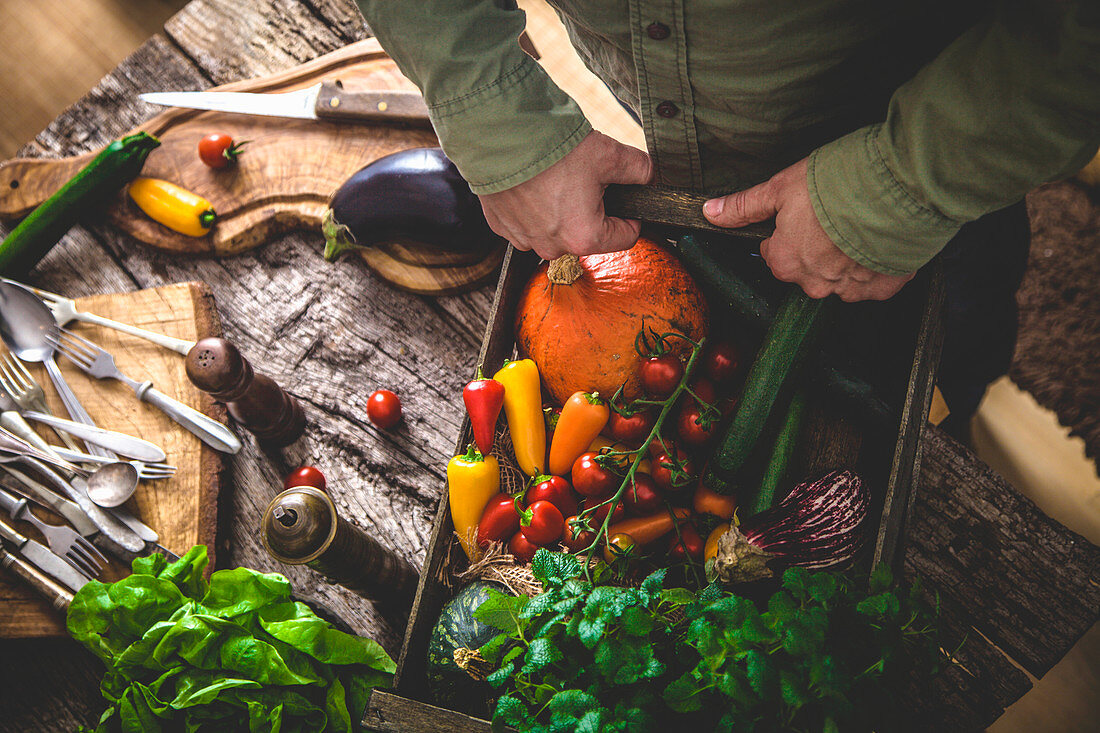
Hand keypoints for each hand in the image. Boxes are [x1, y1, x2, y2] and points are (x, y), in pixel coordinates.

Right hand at [479, 130, 652, 259]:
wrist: (499, 136)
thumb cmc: (553, 149)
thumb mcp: (609, 154)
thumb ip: (640, 169)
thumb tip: (651, 175)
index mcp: (585, 238)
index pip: (626, 237)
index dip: (631, 216)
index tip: (625, 198)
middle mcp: (553, 248)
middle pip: (587, 234)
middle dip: (592, 210)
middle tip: (584, 178)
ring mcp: (524, 240)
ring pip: (555, 230)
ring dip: (560, 210)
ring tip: (555, 178)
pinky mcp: (501, 227)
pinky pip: (527, 223)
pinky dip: (532, 207)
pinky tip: (531, 182)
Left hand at [703, 158, 913, 301]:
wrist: (897, 189)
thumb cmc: (838, 185)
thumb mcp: (780, 187)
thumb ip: (745, 206)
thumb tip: (710, 212)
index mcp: (784, 262)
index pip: (775, 253)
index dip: (788, 231)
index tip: (806, 213)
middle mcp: (813, 283)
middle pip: (807, 268)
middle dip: (818, 246)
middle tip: (834, 216)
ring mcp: (848, 289)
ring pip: (840, 277)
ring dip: (848, 256)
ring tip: (860, 224)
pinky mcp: (882, 288)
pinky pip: (873, 282)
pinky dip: (876, 265)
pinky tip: (879, 240)